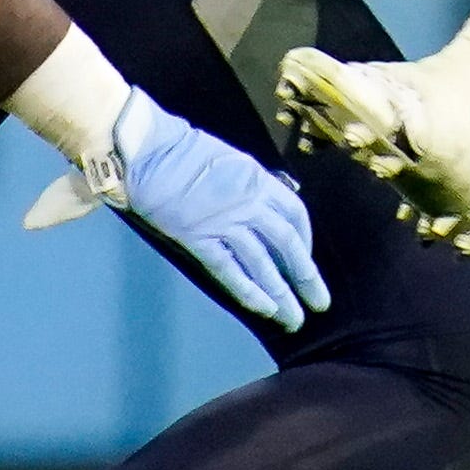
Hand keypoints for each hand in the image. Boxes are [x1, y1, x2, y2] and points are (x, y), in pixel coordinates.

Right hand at [23, 87, 328, 330]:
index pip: (295, 214)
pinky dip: (249, 291)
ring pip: (263, 263)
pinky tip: (264, 309)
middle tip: (320, 303)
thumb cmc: (184, 151)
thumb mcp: (232, 161)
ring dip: (281, 294)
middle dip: (306, 276)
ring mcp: (225, 222)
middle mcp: (249, 202)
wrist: (148, 150)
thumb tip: (264, 209)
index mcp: (260, 179)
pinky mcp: (200, 238)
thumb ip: (251, 186)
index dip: (306, 240)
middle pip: (288, 244)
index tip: (305, 259)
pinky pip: (230, 270)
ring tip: (294, 318)